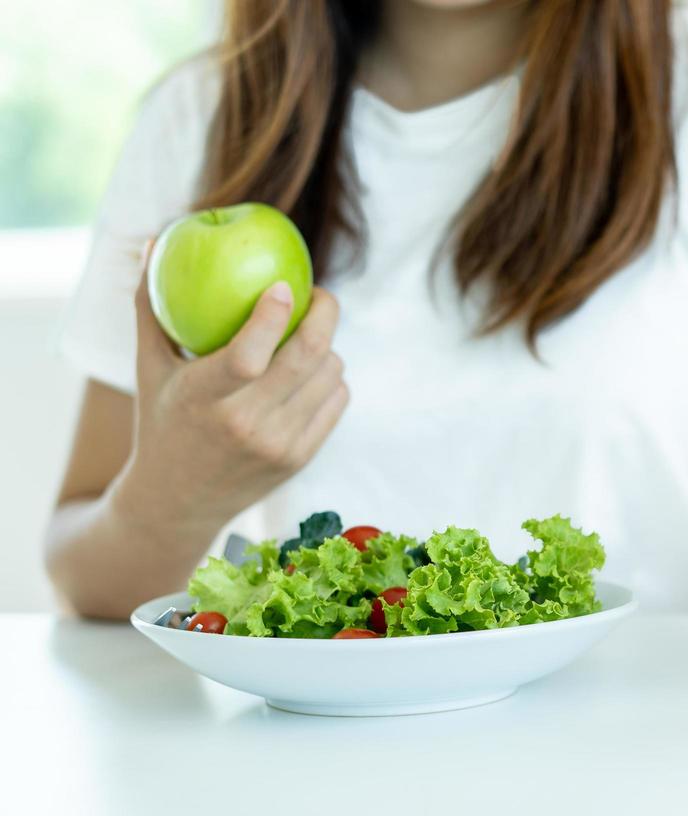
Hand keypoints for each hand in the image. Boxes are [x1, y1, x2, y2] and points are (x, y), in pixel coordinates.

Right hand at [115, 251, 348, 531]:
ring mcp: (279, 445)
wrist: (177, 502)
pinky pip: (337, 400)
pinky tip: (314, 370)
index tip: (284, 285)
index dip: (274, 316)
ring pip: (330, 374)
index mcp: (203, 399)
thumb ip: (152, 307)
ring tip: (308, 337)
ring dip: (326, 347)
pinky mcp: (301, 457)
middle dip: (325, 314)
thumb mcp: (148, 368)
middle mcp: (246, 425)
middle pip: (308, 357)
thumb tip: (157, 241)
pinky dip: (331, 378)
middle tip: (320, 295)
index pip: (248, 355)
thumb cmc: (160, 421)